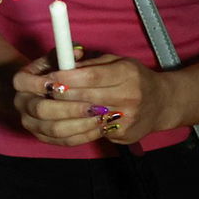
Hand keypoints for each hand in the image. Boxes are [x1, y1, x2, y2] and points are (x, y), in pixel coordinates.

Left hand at [11, 52, 170, 146]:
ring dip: (59, 114)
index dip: (65, 78)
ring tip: (43, 106)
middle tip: (36, 91)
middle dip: (56, 95)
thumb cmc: (133, 77)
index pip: (90, 77)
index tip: (46, 77)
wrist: (162, 103)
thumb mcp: (116, 61)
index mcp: (127, 73)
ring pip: (84, 120)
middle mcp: (129, 97)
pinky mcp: (123, 136)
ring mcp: (127, 120)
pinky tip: (59, 122)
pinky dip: (73, 128)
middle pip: (84, 99)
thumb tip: (59, 65)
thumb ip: (90, 64)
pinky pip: (92, 133)